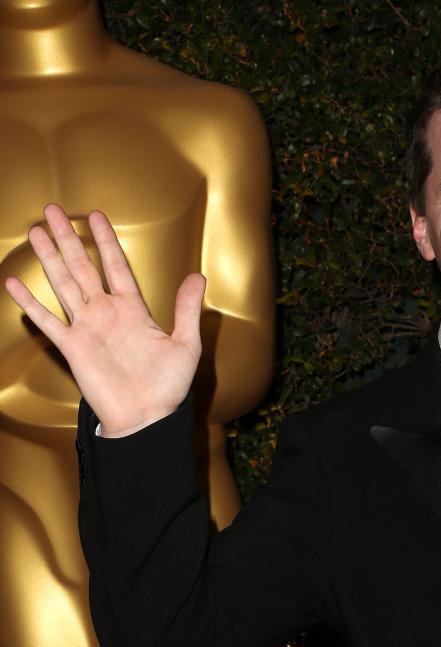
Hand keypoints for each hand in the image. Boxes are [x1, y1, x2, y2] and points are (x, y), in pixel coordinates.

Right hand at [4, 203, 204, 436]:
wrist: (146, 418)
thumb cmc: (167, 387)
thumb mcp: (185, 345)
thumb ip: (186, 310)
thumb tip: (198, 277)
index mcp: (133, 310)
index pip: (116, 266)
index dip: (107, 242)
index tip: (97, 217)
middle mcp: (106, 314)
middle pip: (83, 267)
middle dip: (68, 238)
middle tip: (53, 210)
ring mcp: (87, 328)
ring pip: (63, 284)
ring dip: (49, 258)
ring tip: (35, 232)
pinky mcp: (72, 347)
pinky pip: (48, 321)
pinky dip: (30, 304)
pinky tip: (14, 284)